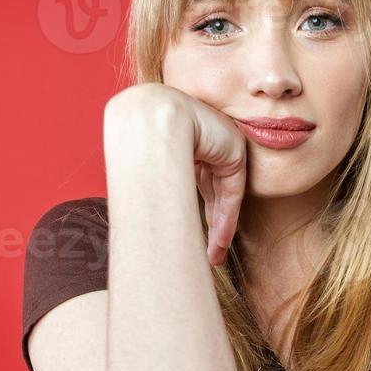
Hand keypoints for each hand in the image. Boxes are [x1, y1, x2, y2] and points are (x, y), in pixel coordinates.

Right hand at [105, 83, 247, 265]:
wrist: (156, 113)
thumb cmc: (140, 131)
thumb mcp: (150, 157)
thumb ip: (158, 174)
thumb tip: (136, 198)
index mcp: (188, 141)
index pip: (199, 180)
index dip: (194, 208)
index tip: (191, 234)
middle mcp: (209, 145)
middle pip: (213, 193)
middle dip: (212, 225)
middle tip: (209, 253)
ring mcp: (224, 149)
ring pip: (223, 199)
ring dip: (219, 231)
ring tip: (214, 256)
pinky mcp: (234, 157)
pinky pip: (232, 196)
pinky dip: (226, 221)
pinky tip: (220, 243)